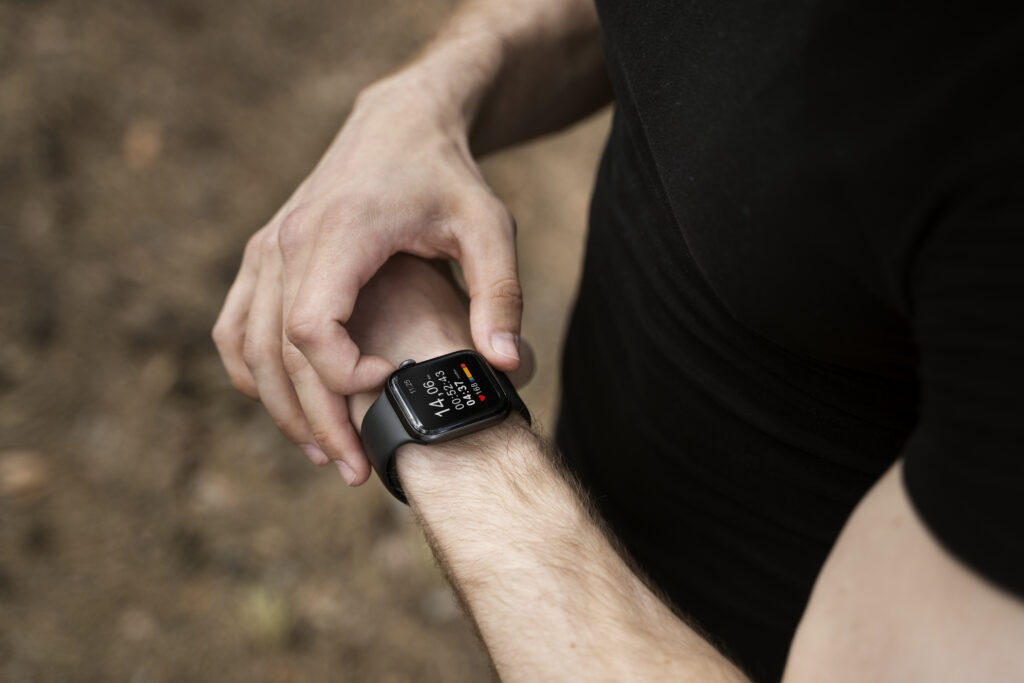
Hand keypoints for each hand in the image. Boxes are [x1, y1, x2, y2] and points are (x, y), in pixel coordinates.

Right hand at [211, 75, 522, 482]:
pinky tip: (285, 406)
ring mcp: (267, 248)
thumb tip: (506, 367)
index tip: (390, 387)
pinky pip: (236, 327)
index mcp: (340, 232)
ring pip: (248, 348)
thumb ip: (500, 295)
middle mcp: (288, 240)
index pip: (310, 326)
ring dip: (280, 407)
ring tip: (325, 453)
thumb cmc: (446, 176)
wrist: (400, 124)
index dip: (341, 375)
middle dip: (316, 419)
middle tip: (355, 470)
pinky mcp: (264, 255)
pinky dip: (251, 373)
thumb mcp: (488, 227)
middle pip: (278, 352)